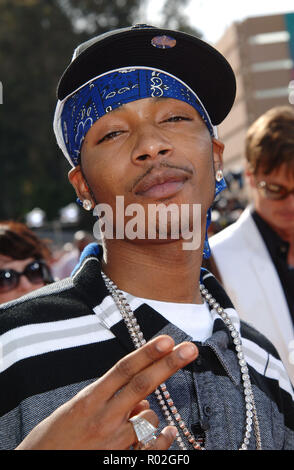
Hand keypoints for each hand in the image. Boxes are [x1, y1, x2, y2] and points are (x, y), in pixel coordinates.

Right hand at [16, 335, 197, 449]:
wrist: (36, 466)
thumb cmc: (55, 438)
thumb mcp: (77, 410)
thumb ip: (109, 399)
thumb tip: (141, 401)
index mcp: (89, 400)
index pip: (123, 369)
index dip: (146, 353)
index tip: (167, 340)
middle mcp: (102, 418)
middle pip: (141, 385)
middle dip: (168, 364)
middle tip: (190, 349)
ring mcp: (111, 442)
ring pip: (149, 417)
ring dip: (151, 414)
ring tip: (136, 419)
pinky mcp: (118, 460)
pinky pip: (151, 447)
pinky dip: (163, 438)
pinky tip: (167, 433)